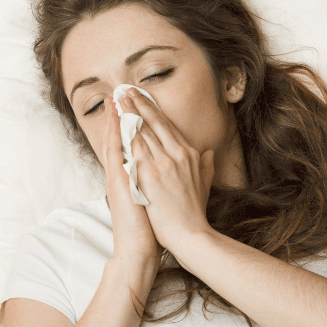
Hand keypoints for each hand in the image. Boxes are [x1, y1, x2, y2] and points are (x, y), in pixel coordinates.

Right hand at [101, 94, 160, 281]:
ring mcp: (117, 177)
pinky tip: (117, 120)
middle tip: (118, 93)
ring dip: (114, 119)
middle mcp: (121, 173)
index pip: (130, 143)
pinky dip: (116, 136)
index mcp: (131, 175)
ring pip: (114, 142)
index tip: (133, 105)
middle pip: (120, 138)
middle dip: (120, 114)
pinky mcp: (118, 183)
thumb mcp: (156, 198)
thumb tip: (179, 167)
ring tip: (114, 99)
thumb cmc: (150, 226)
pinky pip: (115, 153)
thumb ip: (163, 180)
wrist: (138, 247)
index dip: (130, 123)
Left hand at [118, 88, 215, 252]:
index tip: (143, 99)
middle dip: (139, 105)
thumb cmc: (194, 214)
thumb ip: (206, 166)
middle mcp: (176, 155)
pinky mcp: (150, 175)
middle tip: (126, 91)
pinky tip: (117, 122)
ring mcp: (162, 163)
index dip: (154, 111)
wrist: (190, 235)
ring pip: (142, 131)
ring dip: (129, 114)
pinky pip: (134, 148)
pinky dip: (126, 133)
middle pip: (154, 124)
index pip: (167, 127)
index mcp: (188, 155)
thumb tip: (209, 152)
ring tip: (119, 100)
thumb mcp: (205, 185)